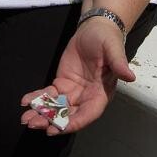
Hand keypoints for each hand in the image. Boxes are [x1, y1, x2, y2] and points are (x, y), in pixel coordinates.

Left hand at [20, 17, 134, 135]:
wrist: (94, 28)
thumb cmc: (107, 39)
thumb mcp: (113, 48)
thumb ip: (119, 63)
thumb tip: (130, 76)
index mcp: (101, 92)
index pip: (88, 113)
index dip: (73, 122)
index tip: (57, 128)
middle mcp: (87, 97)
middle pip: (69, 114)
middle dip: (51, 122)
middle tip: (33, 124)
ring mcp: (73, 91)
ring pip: (57, 108)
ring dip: (42, 114)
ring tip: (25, 119)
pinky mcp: (62, 83)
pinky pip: (49, 94)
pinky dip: (38, 99)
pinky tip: (25, 101)